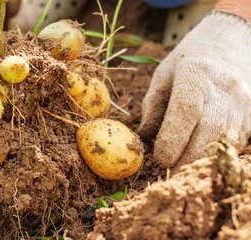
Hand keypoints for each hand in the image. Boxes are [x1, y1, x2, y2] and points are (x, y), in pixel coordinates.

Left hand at [137, 10, 250, 172]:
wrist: (231, 42)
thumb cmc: (190, 60)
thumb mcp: (164, 74)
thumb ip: (152, 105)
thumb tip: (143, 137)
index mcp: (195, 75)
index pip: (185, 112)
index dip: (172, 139)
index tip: (160, 159)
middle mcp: (224, 90)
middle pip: (209, 133)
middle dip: (187, 160)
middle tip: (170, 176)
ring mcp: (244, 103)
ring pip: (227, 142)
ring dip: (205, 163)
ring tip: (185, 173)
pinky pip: (239, 142)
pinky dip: (221, 157)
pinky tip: (204, 161)